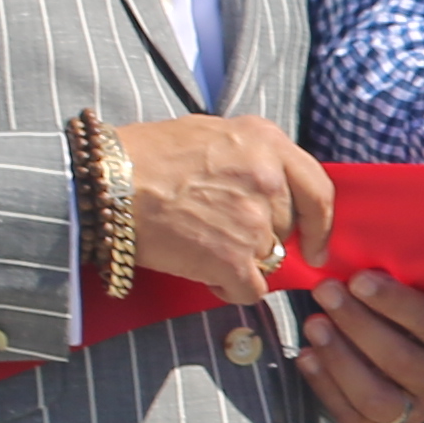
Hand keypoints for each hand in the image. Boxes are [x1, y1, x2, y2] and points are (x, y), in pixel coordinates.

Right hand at [103, 113, 331, 294]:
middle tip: (217, 233)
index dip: (319, 224)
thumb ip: (251, 157)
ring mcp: (255, 221)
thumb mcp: (210, 133)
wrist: (104, 184)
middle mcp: (270, 179)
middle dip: (258, 238)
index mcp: (267, 143)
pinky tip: (201, 272)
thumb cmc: (143, 156)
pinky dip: (228, 287)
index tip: (316, 246)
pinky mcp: (233, 258)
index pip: (317, 190)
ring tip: (197, 244)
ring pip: (267, 259)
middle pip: (285, 228)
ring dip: (238, 261)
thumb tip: (272, 187)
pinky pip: (250, 289)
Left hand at [295, 273, 423, 422]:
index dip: (393, 302)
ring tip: (314, 323)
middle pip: (402, 361)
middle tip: (327, 292)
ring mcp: (417, 410)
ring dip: (340, 358)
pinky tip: (307, 355)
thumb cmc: (418, 313)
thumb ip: (403, 283)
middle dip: (358, 324)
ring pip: (377, 397)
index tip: (358, 279)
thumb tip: (357, 263)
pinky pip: (351, 414)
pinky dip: (324, 384)